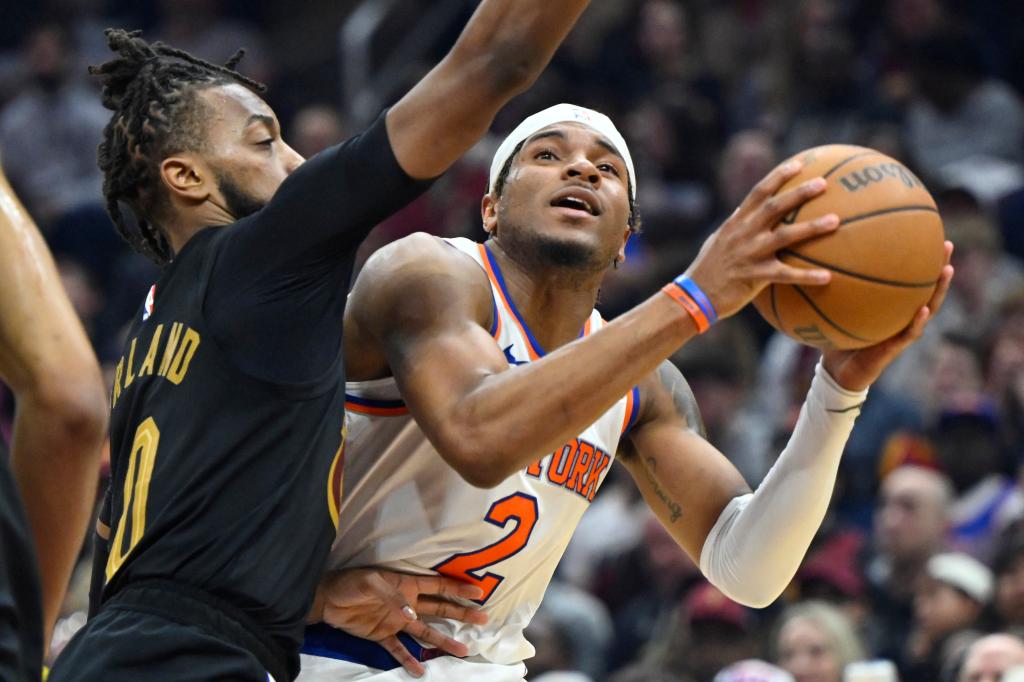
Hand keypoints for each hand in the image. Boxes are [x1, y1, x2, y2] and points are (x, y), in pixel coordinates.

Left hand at [309, 568, 487, 676]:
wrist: (326, 599)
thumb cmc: (350, 583)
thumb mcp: (370, 582)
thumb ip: (391, 596)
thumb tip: (412, 613)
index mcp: (407, 585)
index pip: (438, 586)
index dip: (458, 588)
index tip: (479, 591)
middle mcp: (407, 604)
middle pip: (439, 609)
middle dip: (461, 614)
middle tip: (483, 619)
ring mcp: (396, 621)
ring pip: (425, 632)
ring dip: (443, 641)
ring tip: (462, 652)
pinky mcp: (382, 636)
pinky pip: (399, 649)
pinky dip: (409, 659)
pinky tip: (420, 670)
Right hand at [685, 159, 839, 318]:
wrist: (695, 296)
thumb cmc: (707, 269)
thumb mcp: (717, 240)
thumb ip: (733, 226)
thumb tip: (744, 211)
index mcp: (736, 223)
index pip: (758, 192)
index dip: (778, 176)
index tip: (799, 164)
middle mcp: (744, 234)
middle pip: (775, 207)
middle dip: (799, 193)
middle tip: (823, 183)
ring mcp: (750, 254)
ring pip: (785, 236)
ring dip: (811, 227)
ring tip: (835, 220)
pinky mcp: (755, 276)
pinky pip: (785, 275)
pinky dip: (807, 276)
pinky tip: (827, 277)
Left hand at [823, 241, 954, 390]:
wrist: (835, 372)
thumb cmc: (835, 339)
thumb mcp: (831, 310)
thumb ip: (828, 289)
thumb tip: (811, 259)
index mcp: (889, 306)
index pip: (906, 278)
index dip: (918, 258)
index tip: (925, 232)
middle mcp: (899, 316)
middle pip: (924, 287)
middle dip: (937, 266)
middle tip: (946, 244)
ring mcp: (900, 332)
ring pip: (928, 308)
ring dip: (939, 290)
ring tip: (947, 270)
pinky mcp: (894, 349)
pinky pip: (909, 334)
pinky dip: (918, 322)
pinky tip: (924, 309)